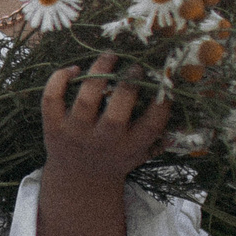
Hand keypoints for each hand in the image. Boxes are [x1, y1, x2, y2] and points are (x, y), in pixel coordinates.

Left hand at [41, 55, 172, 187]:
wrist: (78, 180)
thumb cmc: (115, 159)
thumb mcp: (140, 155)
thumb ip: (159, 138)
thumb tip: (183, 116)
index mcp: (128, 149)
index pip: (150, 127)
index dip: (161, 104)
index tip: (166, 83)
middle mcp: (102, 142)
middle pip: (116, 114)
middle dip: (128, 86)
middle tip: (136, 66)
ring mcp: (75, 134)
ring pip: (85, 100)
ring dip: (98, 72)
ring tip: (110, 55)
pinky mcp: (53, 127)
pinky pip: (51, 99)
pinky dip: (59, 80)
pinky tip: (73, 69)